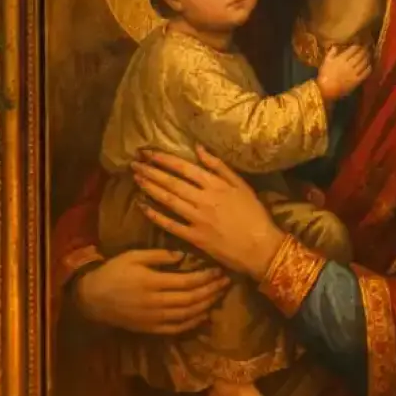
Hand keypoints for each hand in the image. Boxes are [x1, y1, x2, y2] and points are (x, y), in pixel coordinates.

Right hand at [74, 249, 228, 335]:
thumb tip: (183, 256)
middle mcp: (157, 302)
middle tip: (225, 283)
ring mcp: (155, 318)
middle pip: (192, 299)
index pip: (187, 281)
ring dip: (206, 306)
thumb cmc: (113, 272)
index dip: (205, 277)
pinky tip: (203, 315)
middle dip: (211, 291)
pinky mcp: (152, 329)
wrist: (93, 298)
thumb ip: (158, 255)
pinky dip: (193, 323)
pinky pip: (177, 328)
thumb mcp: (132, 256)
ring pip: (188, 314)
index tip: (218, 270)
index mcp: (152, 282)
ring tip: (219, 296)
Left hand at [136, 146, 285, 280]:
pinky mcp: (194, 237)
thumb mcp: (241, 185)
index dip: (163, 159)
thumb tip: (198, 148)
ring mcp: (197, 219)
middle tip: (133, 163)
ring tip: (135, 179)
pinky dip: (155, 215)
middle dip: (150, 171)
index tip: (147, 153)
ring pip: (167, 200)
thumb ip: (219, 166)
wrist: (262, 247)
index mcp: (215, 185)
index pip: (183, 168)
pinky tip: (142, 207)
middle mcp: (203, 199)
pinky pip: (170, 224)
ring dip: (149, 188)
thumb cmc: (254, 215)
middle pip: (171, 182)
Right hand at [315, 44, 371, 102]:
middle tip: (368, 46)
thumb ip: (331, 53)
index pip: (353, 49)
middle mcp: (349, 64)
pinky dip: (369, 68)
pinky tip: (370, 65)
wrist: (326, 89)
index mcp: (341, 59)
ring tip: (369, 54)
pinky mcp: (357, 80)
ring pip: (364, 63)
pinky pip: (365, 73)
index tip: (361, 42)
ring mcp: (354, 73)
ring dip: (368, 57)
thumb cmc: (324, 75)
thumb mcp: (325, 62)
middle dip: (365, 49)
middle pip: (360, 55)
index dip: (358, 45)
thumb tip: (336, 46)